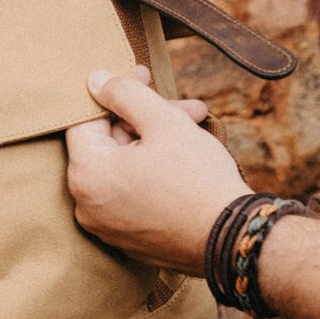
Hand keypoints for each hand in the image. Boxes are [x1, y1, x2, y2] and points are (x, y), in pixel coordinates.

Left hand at [66, 68, 249, 275]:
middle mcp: (86, 205)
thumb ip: (124, 93)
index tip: (142, 77)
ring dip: (156, 141)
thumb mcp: (163, 122)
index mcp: (86, 174)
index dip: (115, 94)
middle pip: (108, 144)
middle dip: (146, 119)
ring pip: (124, 166)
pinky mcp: (128, 239)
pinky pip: (133, 193)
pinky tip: (187, 155)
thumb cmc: (198, 179)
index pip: (85, 121)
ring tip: (196, 124)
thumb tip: (95, 79)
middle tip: (183, 106)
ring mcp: (106, 226)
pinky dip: (153, 173)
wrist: (234, 241)